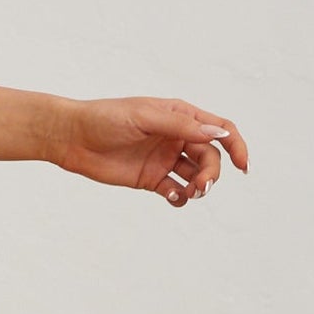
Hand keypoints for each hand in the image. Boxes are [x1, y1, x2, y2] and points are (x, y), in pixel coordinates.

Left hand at [49, 96, 248, 205]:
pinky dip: (180, 197)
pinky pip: (175, 191)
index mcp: (180, 116)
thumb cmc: (105, 118)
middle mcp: (176, 137)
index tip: (242, 165)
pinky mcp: (150, 179)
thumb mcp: (145, 118)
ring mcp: (164, 159)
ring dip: (200, 186)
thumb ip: (181, 126)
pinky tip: (171, 197)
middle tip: (202, 185)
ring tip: (190, 192)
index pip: (220, 129)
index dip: (236, 145)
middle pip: (210, 156)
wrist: (71, 138)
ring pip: (196, 175)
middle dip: (212, 173)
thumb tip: (219, 134)